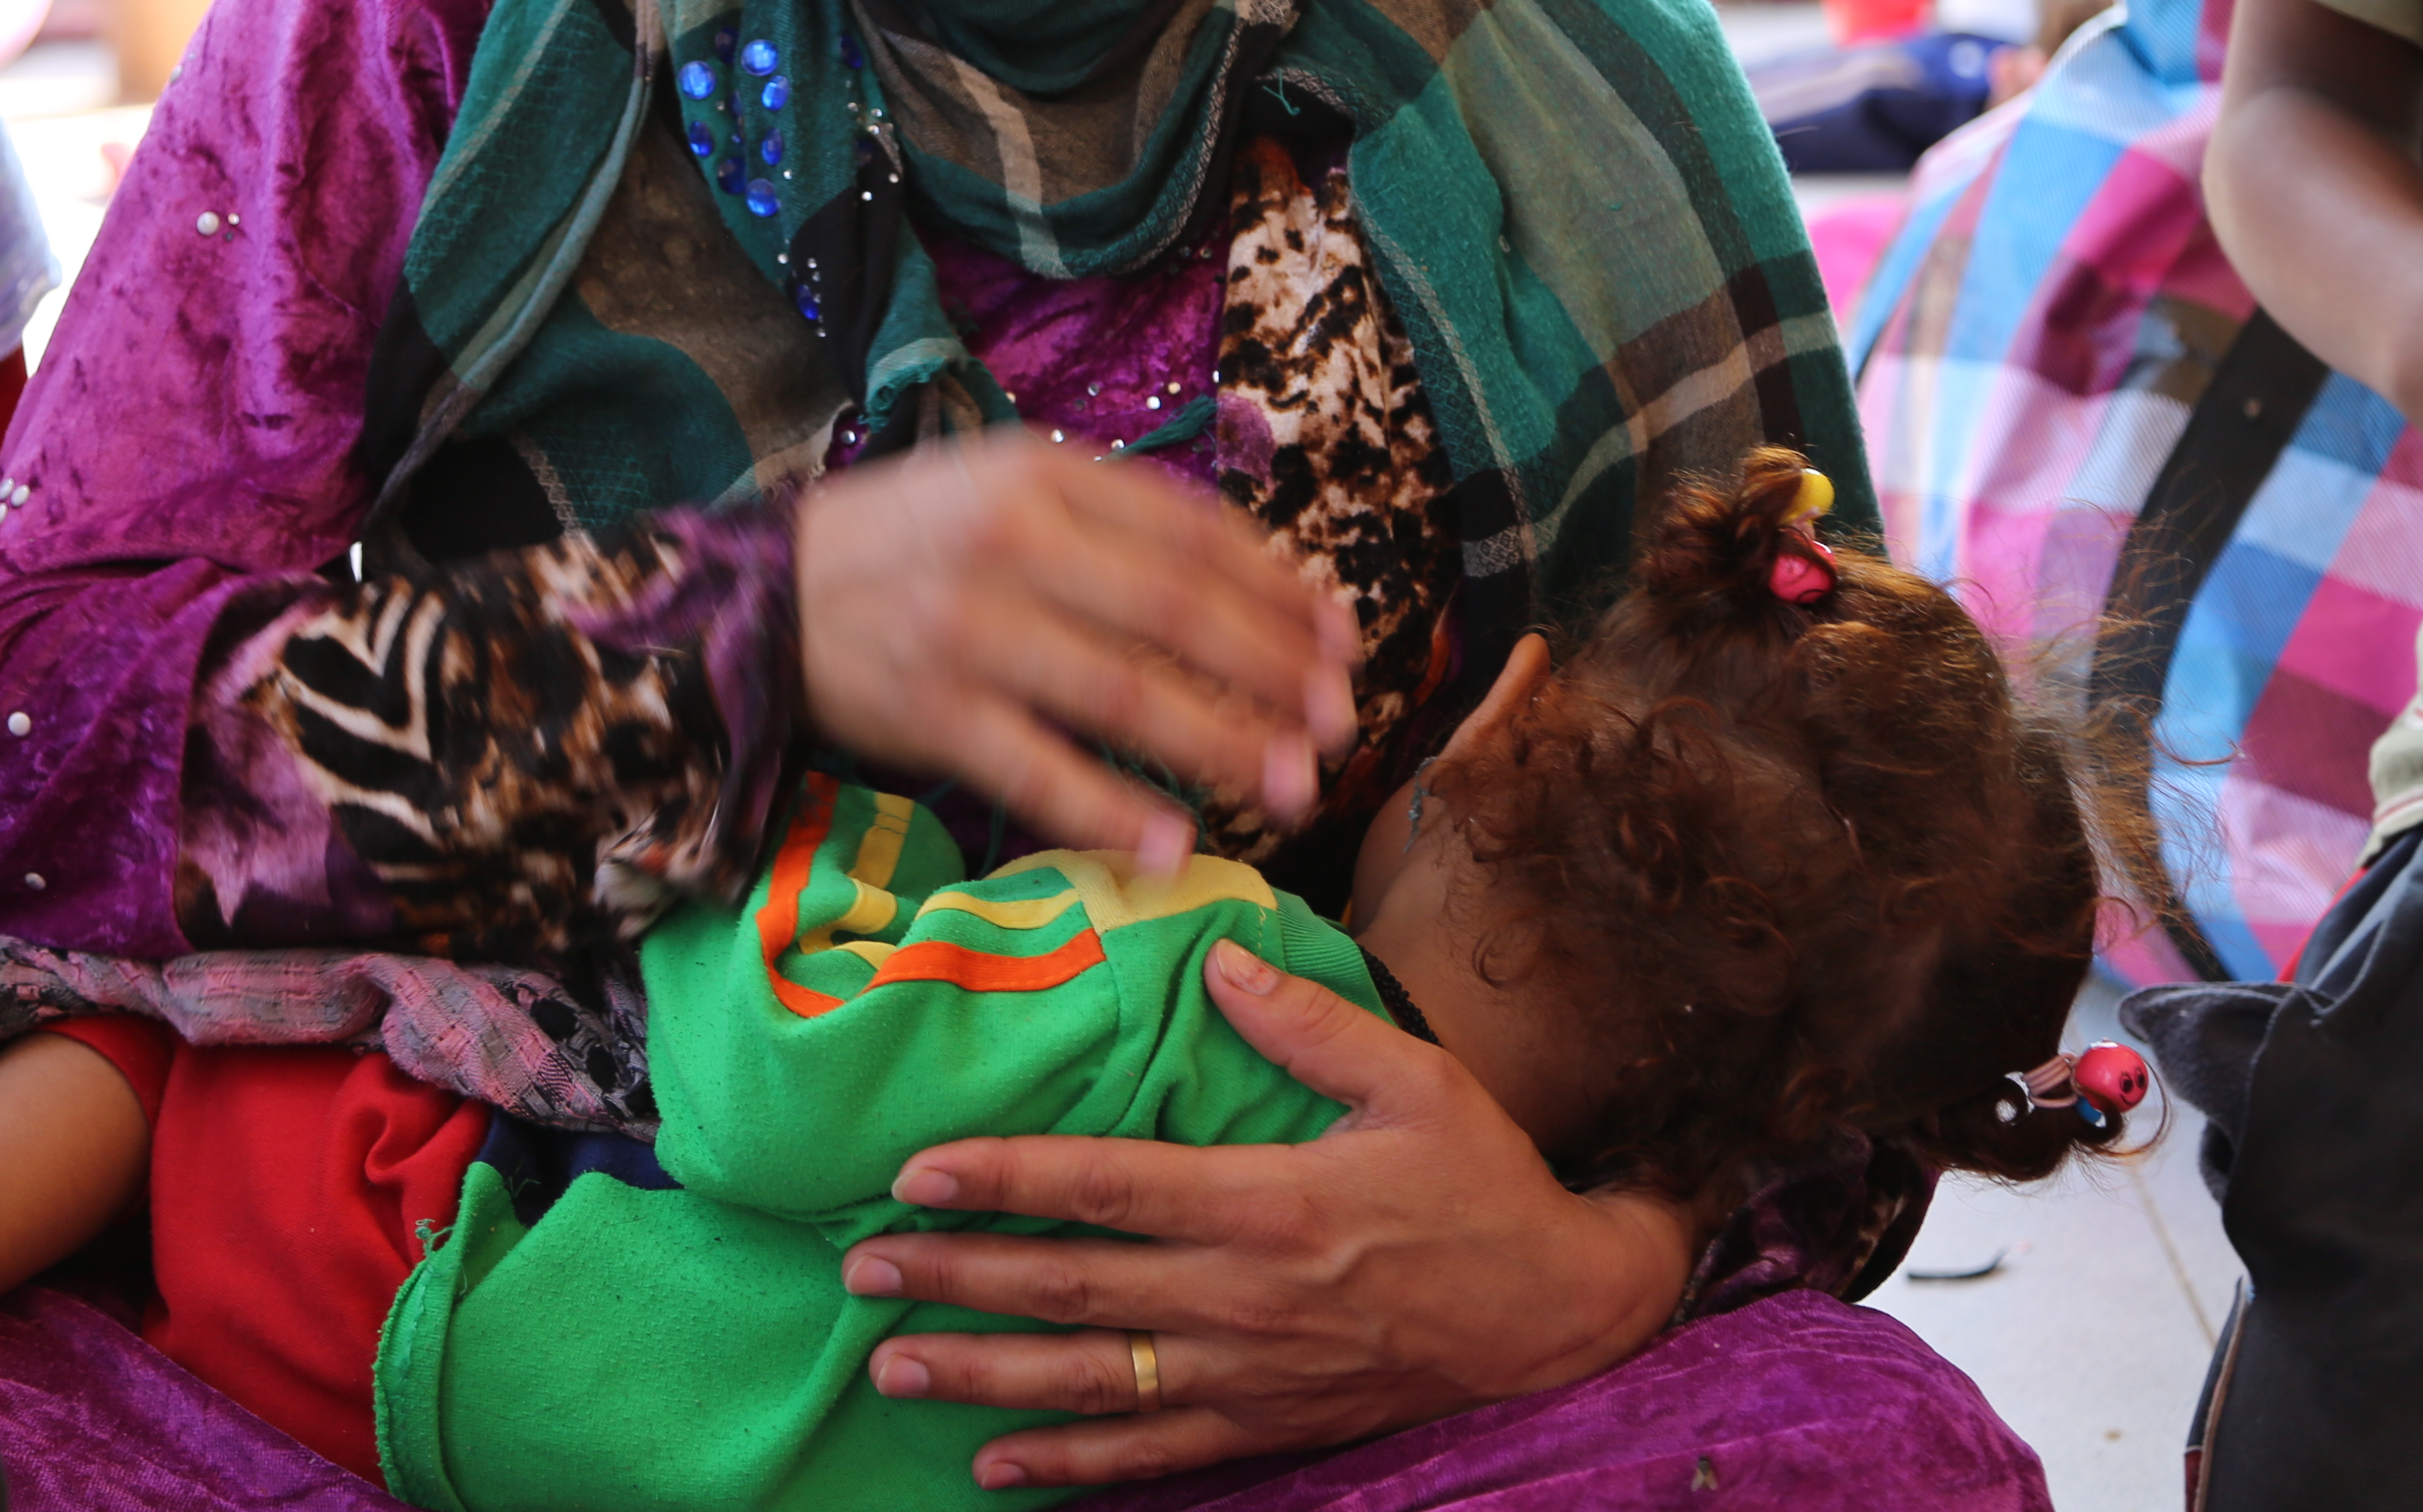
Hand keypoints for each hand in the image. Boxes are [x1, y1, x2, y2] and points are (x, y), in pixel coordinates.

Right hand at [793, 433, 1353, 872]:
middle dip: (1274, 673)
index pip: (1190, 531)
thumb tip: (1244, 565)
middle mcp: (1009, 545)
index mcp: (1038, 476)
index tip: (1343, 637)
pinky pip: (1039, 773)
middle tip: (1342, 725)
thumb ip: (1109, 511)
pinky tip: (1174, 849)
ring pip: (1123, 695)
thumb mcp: (999, 482)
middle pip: (1176, 612)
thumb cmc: (907, 540)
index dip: (1279, 589)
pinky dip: (1111, 813)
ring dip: (1221, 747)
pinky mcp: (932, 715)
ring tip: (1294, 789)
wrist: (758, 596)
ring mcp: (969, 633)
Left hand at [839, 940, 1692, 1489]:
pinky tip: (995, 1463)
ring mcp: (1253, 1373)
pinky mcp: (1270, 1422)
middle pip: (1075, 1290)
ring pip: (1094, 1381)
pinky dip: (1072, 1461)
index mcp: (1271, 1203)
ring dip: (986, 1377)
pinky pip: (1154, 1452)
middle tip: (861, 1273)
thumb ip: (1310, 1023)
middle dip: (960, 1280)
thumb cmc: (1483, 1184)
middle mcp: (1246, 1298)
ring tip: (893, 1368)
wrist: (1560, 1312)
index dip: (1006, 1180)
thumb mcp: (1416, 1081)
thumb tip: (1219, 961)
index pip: (1108, 1187)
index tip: (917, 1170)